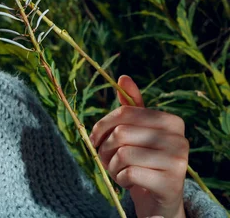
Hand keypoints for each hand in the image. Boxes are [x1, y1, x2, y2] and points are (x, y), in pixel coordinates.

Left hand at [89, 75, 188, 217]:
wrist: (159, 198)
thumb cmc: (145, 159)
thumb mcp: (138, 131)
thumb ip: (132, 106)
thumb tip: (123, 77)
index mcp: (172, 121)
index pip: (124, 112)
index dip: (102, 125)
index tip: (95, 137)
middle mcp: (180, 139)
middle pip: (120, 133)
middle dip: (104, 148)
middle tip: (106, 158)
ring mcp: (178, 162)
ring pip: (122, 154)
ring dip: (111, 165)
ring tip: (119, 170)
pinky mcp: (170, 183)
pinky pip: (128, 173)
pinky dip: (120, 179)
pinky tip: (129, 182)